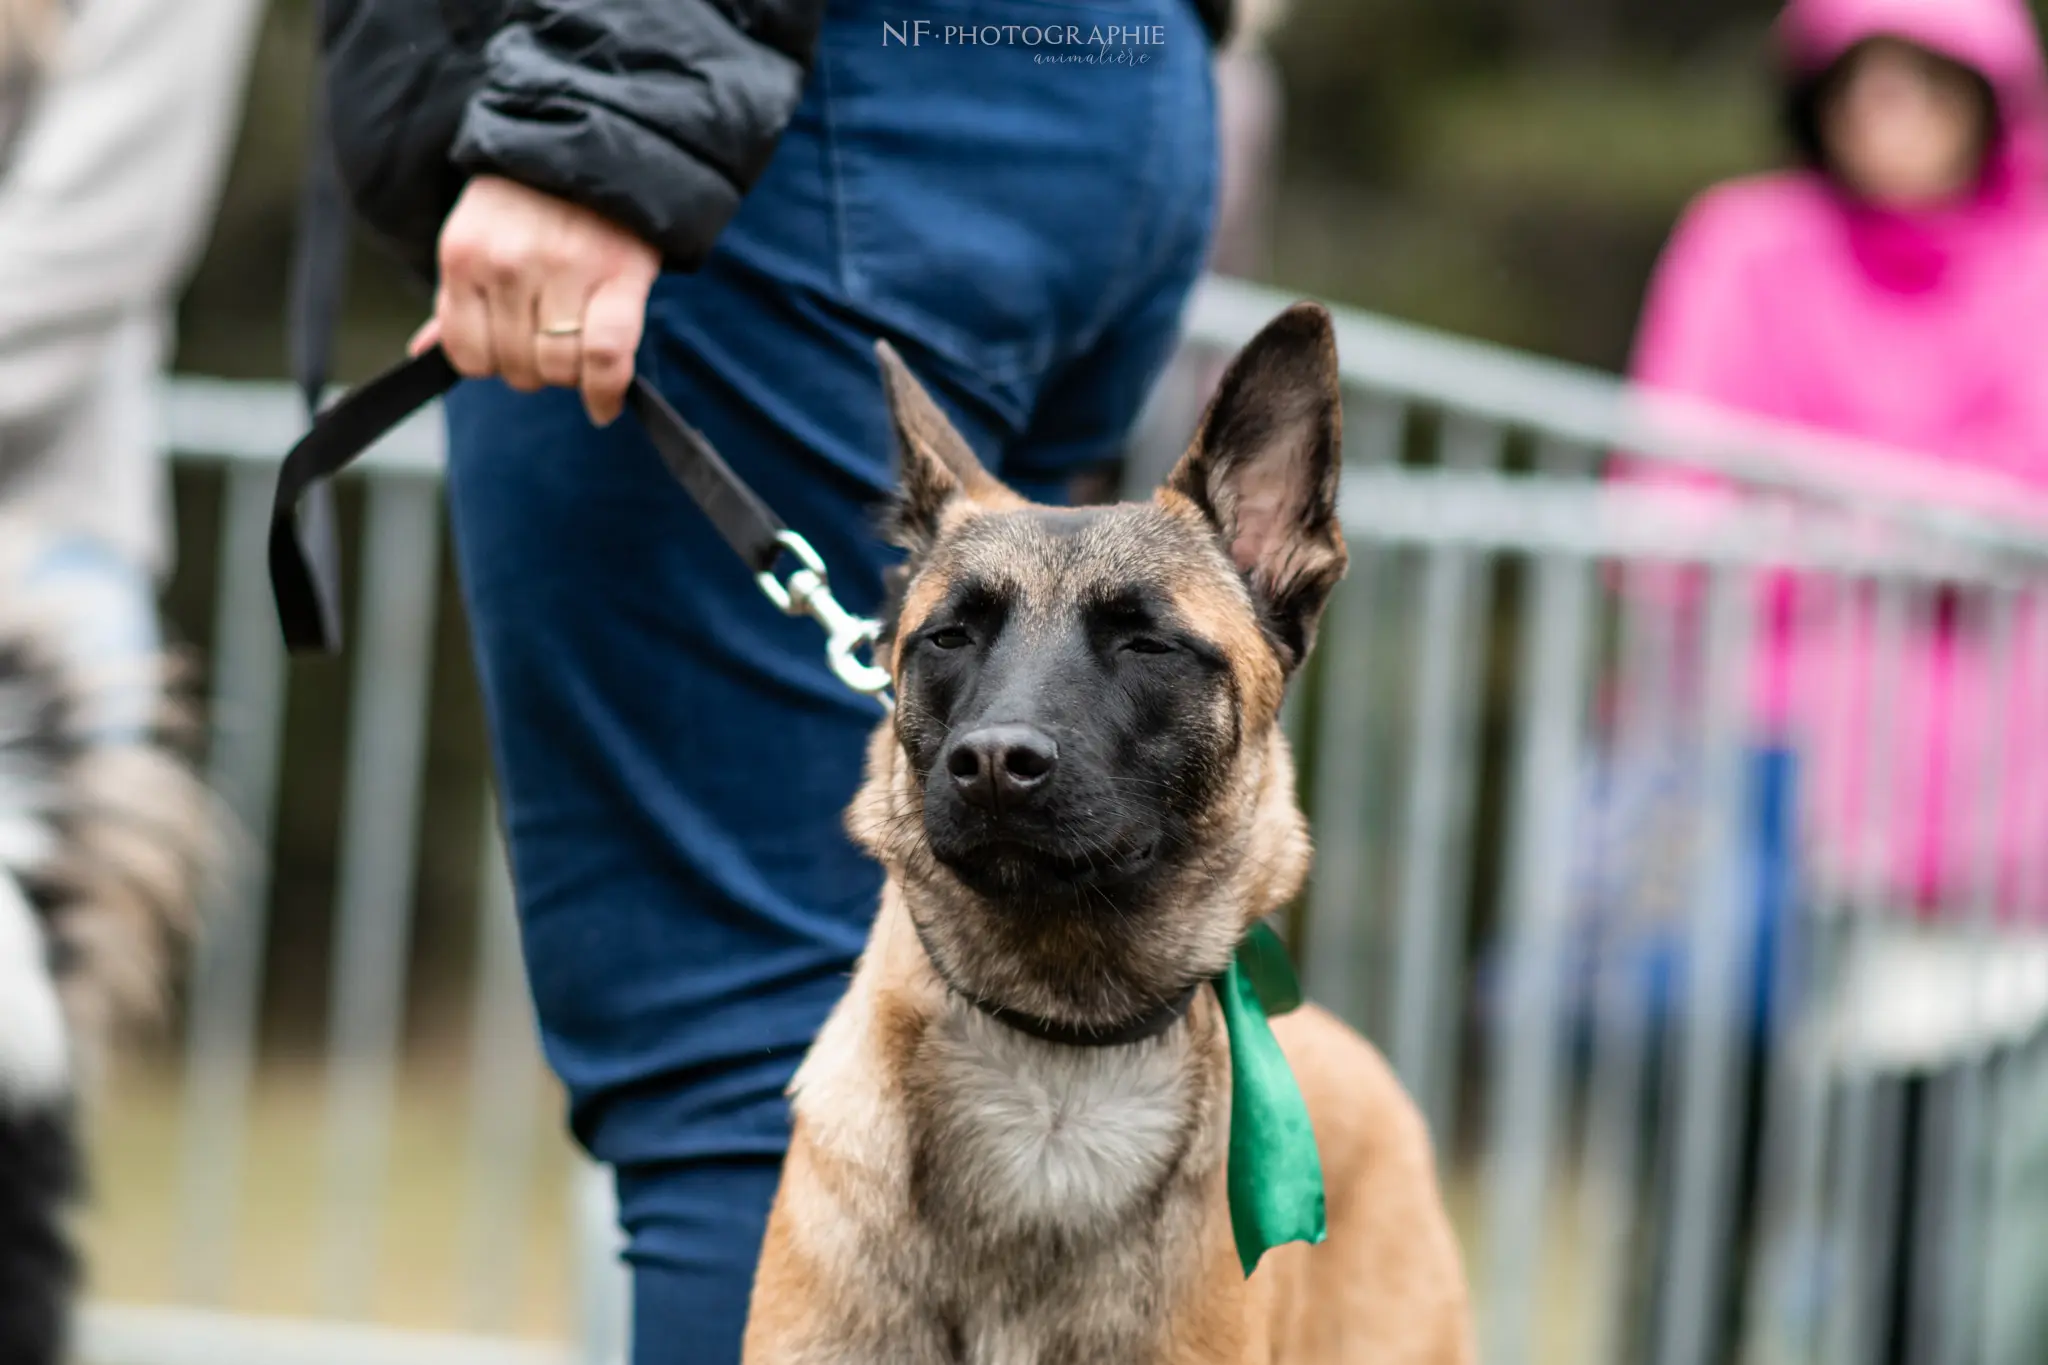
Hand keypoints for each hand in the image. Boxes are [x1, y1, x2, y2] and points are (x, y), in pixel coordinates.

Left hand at [415, 175, 660, 425]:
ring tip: (577, 352)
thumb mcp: (476, 236)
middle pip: (516, 365)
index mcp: (464, 254)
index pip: (466, 353)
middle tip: (549, 346)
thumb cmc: (531, 201)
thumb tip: (422, 353)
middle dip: (533, 369)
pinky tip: (604, 404)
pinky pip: (606, 356)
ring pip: (559, 367)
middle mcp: (508, 263)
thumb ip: (456, 298)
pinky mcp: (619, 276)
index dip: (489, 365)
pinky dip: (605, 391)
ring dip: (569, 377)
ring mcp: (565, 269)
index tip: (507, 356)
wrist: (597, 143)